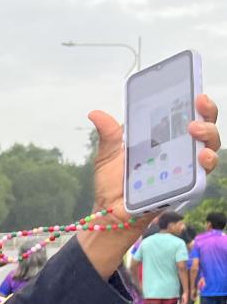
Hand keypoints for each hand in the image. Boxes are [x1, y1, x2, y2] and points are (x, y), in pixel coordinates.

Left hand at [87, 94, 218, 225]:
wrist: (110, 212)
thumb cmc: (113, 182)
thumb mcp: (108, 155)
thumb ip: (108, 134)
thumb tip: (95, 113)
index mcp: (164, 138)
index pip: (186, 115)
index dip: (195, 103)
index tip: (195, 91)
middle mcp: (180, 151)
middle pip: (204, 128)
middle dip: (207, 114)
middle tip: (198, 105)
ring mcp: (185, 168)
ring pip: (209, 148)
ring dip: (208, 135)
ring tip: (195, 130)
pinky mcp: (186, 186)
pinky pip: (203, 174)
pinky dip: (206, 163)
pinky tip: (201, 156)